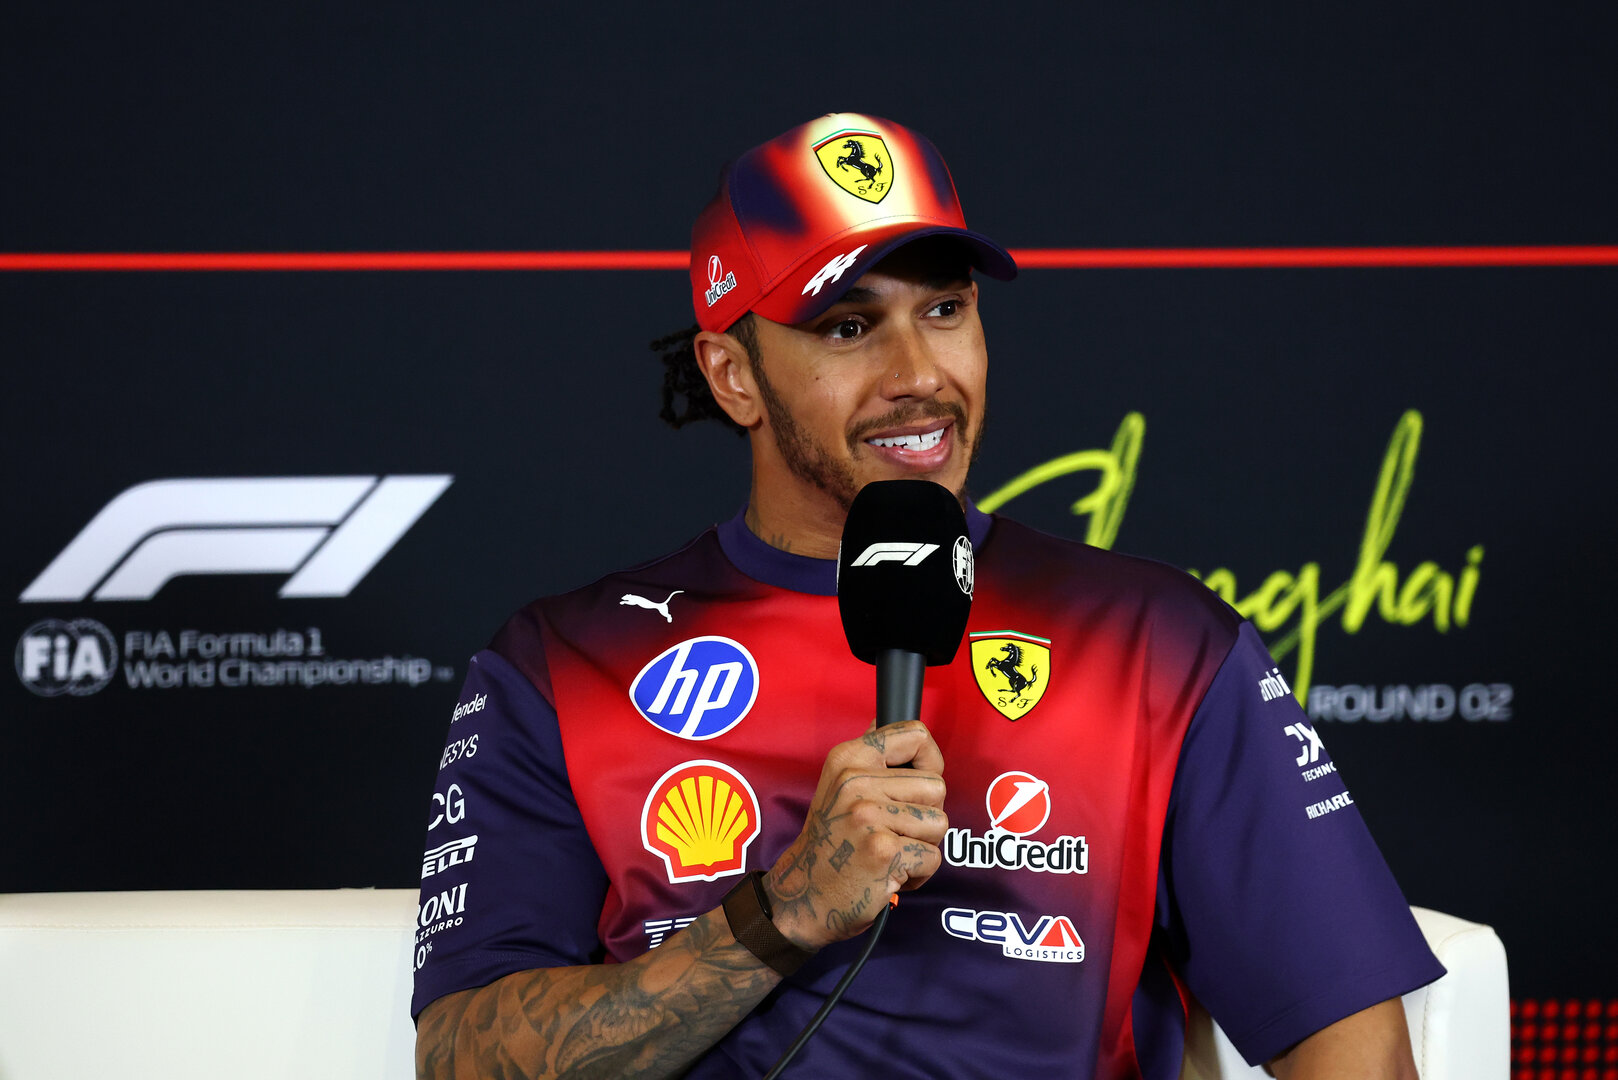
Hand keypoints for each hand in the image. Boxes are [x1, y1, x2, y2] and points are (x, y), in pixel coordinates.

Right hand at [762, 720, 946, 951]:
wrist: (803, 895)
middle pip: (937, 787)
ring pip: (939, 823)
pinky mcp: (883, 851)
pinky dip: (916, 874)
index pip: (916, 735)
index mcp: (849, 758)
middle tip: (893, 832)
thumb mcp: (839, 785)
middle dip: (924, 816)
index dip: (930, 762)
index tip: (916, 785)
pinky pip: (931, 858)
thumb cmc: (831, 843)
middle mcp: (856, 782)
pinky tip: (888, 873)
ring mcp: (869, 816)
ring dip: (921, 846)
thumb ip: (869, 756)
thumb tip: (887, 718)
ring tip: (890, 853)